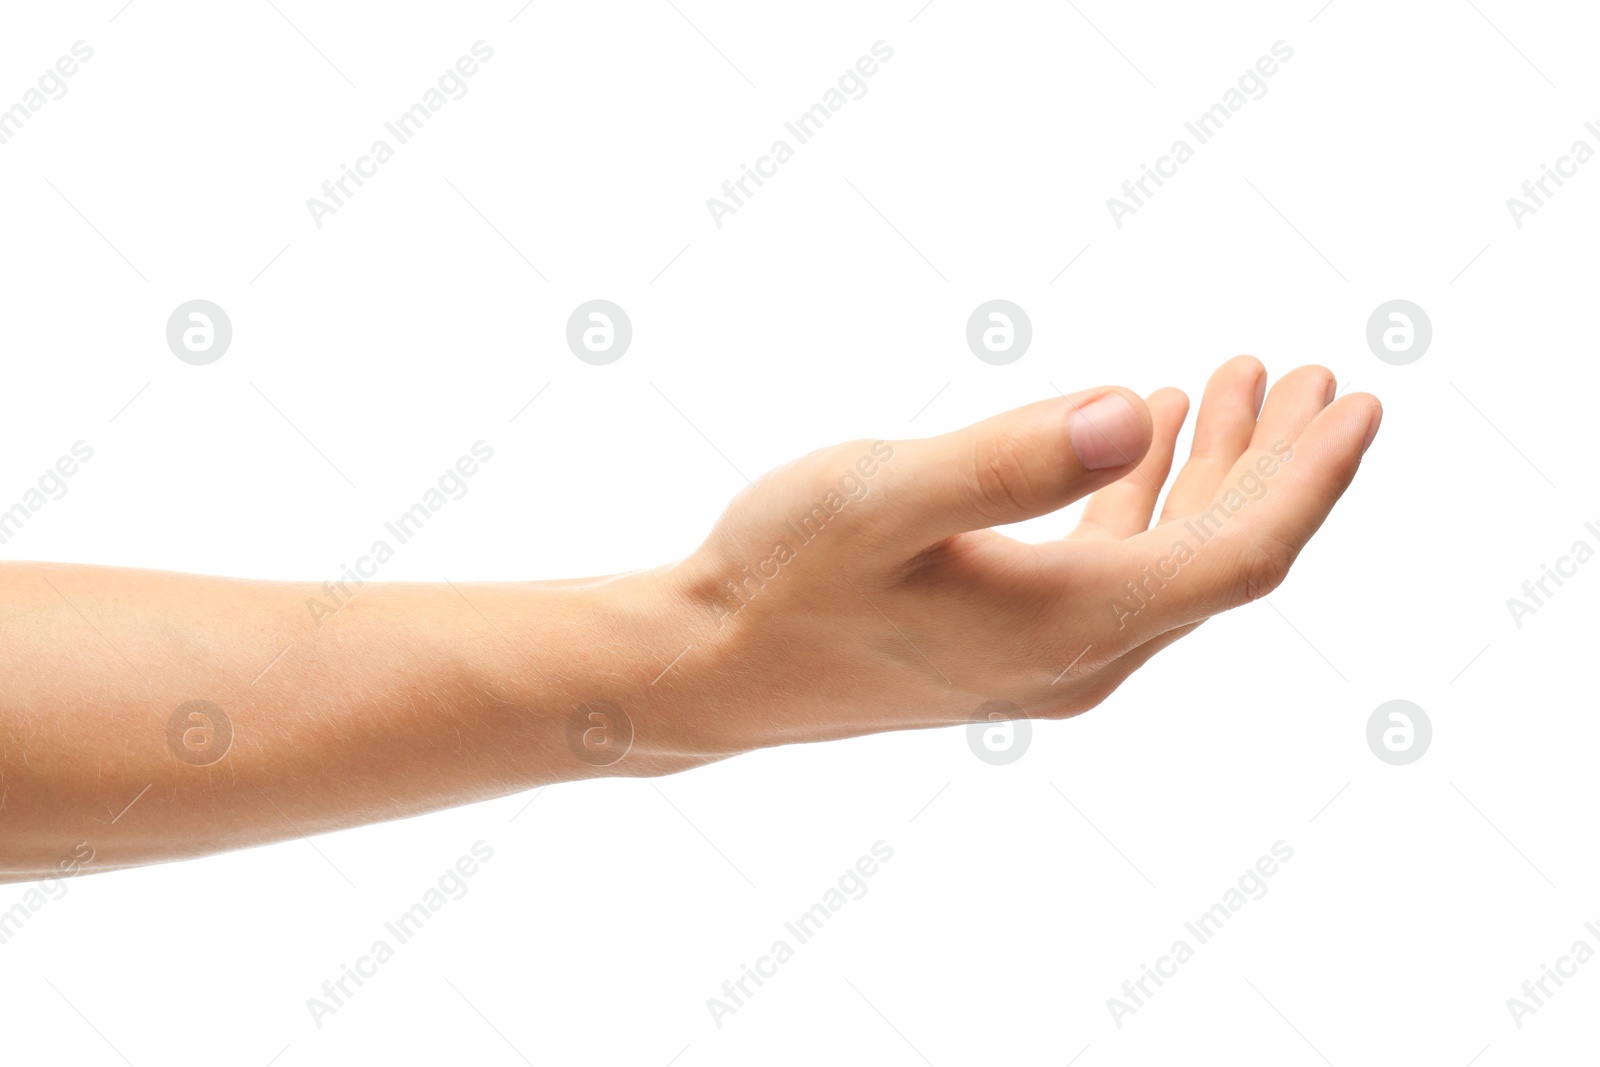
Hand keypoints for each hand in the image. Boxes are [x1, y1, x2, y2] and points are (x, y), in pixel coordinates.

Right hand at [657, 357, 1380, 754]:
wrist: (710, 669)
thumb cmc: (780, 578)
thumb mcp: (885, 498)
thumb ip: (1011, 460)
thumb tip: (1138, 411)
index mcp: (1071, 625)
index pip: (1237, 555)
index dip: (1309, 480)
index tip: (1353, 399)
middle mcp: (1080, 656)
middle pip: (1218, 557)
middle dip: (1276, 464)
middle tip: (1308, 373)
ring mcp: (1046, 654)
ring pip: (1167, 559)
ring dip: (1212, 472)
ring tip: (1234, 383)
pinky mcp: (1009, 640)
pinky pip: (1113, 566)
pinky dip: (1143, 497)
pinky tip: (1144, 439)